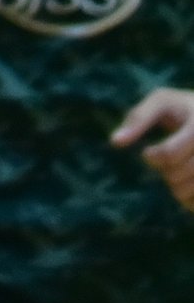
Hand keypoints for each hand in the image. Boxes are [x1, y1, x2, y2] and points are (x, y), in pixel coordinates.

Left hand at [113, 86, 193, 209]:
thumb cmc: (183, 109)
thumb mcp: (163, 101)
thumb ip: (138, 118)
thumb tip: (115, 142)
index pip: (169, 155)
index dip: (153, 157)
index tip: (148, 153)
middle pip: (178, 176)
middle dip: (165, 172)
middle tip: (167, 162)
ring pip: (187, 193)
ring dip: (176, 187)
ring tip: (178, 171)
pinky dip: (188, 201)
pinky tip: (188, 185)